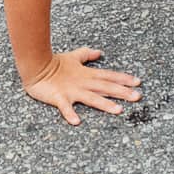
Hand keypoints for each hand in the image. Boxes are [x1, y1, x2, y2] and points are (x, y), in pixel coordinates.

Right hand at [21, 49, 140, 124]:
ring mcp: (72, 91)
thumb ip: (87, 55)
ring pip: (92, 98)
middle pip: (105, 87)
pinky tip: (77, 121)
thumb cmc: (54, 63)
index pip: (108, 76)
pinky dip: (70, 113)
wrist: (36, 66)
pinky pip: (65, 107)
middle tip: (138, 97)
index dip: (123, 79)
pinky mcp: (59, 98)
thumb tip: (100, 52)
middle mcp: (83, 83)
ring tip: (118, 110)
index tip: (138, 82)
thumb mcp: (73, 57)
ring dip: (105, 104)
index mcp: (87, 74)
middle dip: (122, 92)